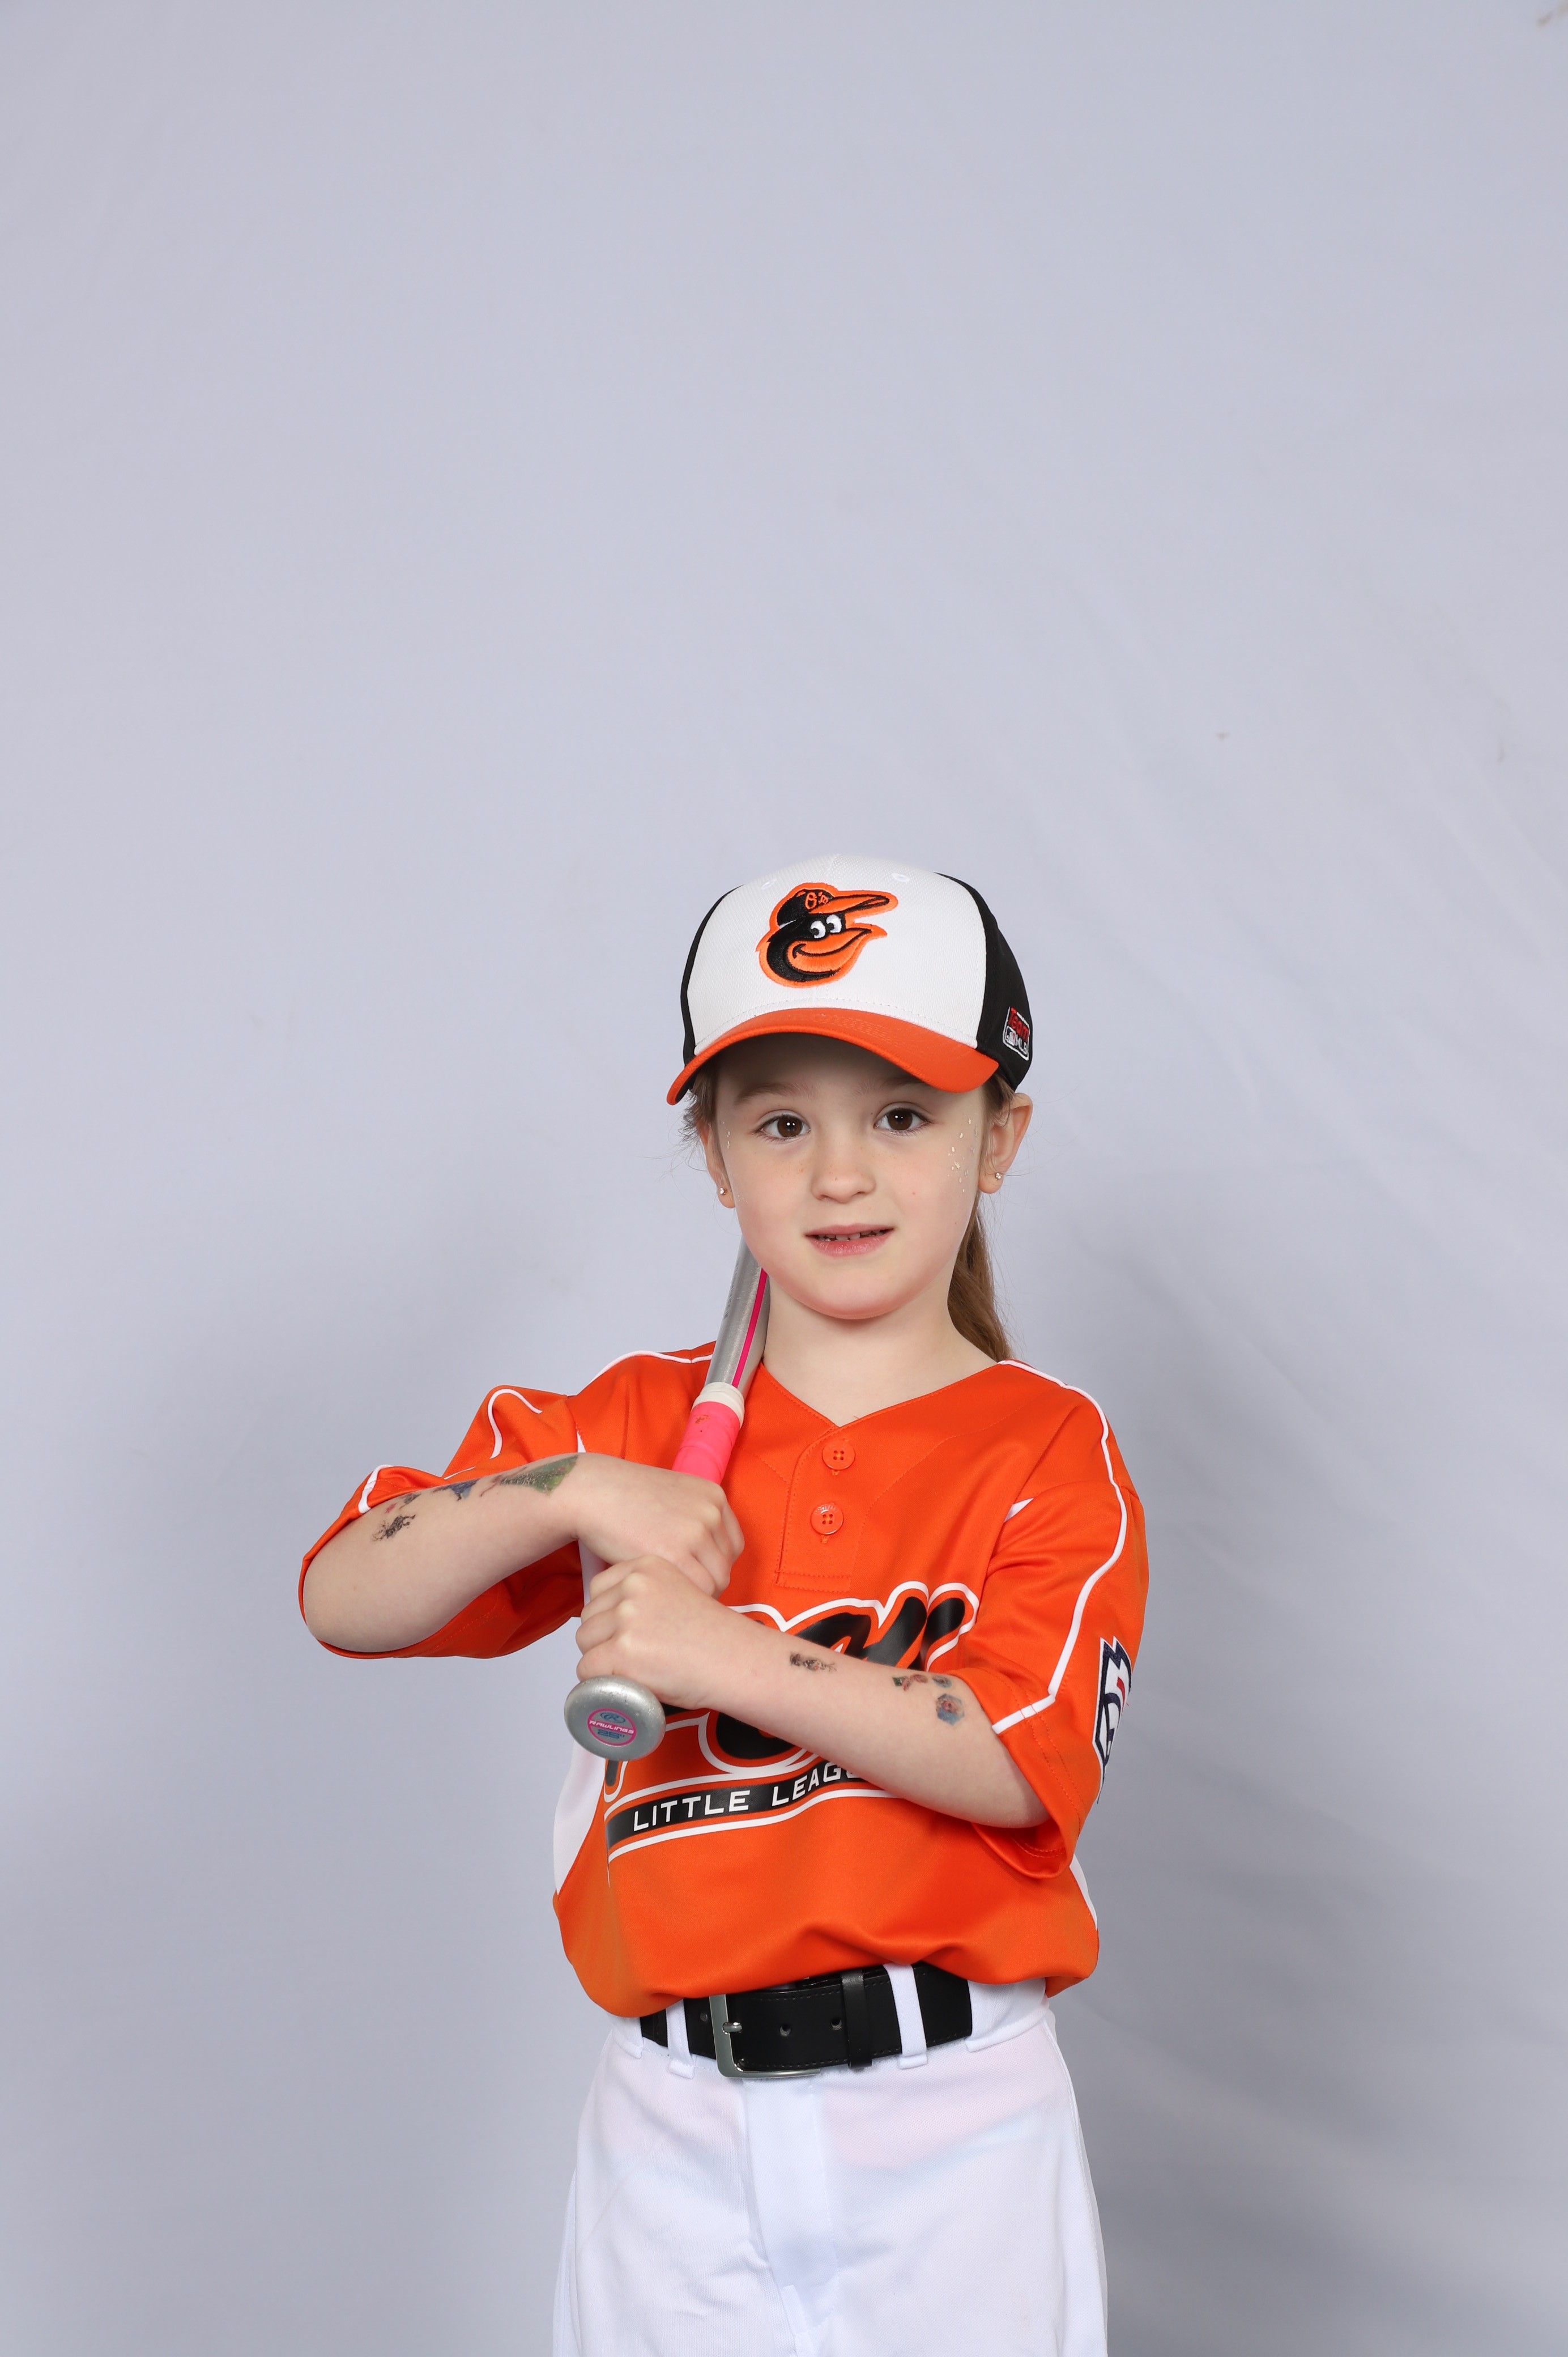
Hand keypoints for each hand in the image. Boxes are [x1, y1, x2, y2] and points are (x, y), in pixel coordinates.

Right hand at [569, 1457, 742, 1595]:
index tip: (696, 1576)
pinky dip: (683, 1598)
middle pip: (725, 1566)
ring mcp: (696, 1532)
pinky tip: (662, 1595)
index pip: (733, 1546)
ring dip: (694, 1594)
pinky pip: (698, 1589)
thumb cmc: (624, 1499)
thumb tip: (707, 1559)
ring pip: (716, 1582)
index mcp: (713, 1497)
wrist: (593, 1491)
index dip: (715, 1566)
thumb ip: (695, 1522)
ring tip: (669, 1594)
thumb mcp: (673, 1498)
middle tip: (678, 1591)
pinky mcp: (676, 1553)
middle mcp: (711, 1512)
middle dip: (706, 1584)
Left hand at [575, 1556, 757, 1707]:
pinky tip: (626, 1682)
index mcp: (647, 1567)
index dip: (607, 1614)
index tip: (623, 1630)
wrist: (737, 1660)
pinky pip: (587, 1669)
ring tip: (633, 1669)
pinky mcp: (623, 1651)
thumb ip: (646, 1595)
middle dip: (603, 1639)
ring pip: (585, 1642)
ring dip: (601, 1660)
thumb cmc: (715, 1636)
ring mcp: (627, 1618)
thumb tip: (612, 1617)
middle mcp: (634, 1587)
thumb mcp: (679, 1592)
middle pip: (589, 1617)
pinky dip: (600, 1681)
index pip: (599, 1588)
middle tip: (633, 1655)